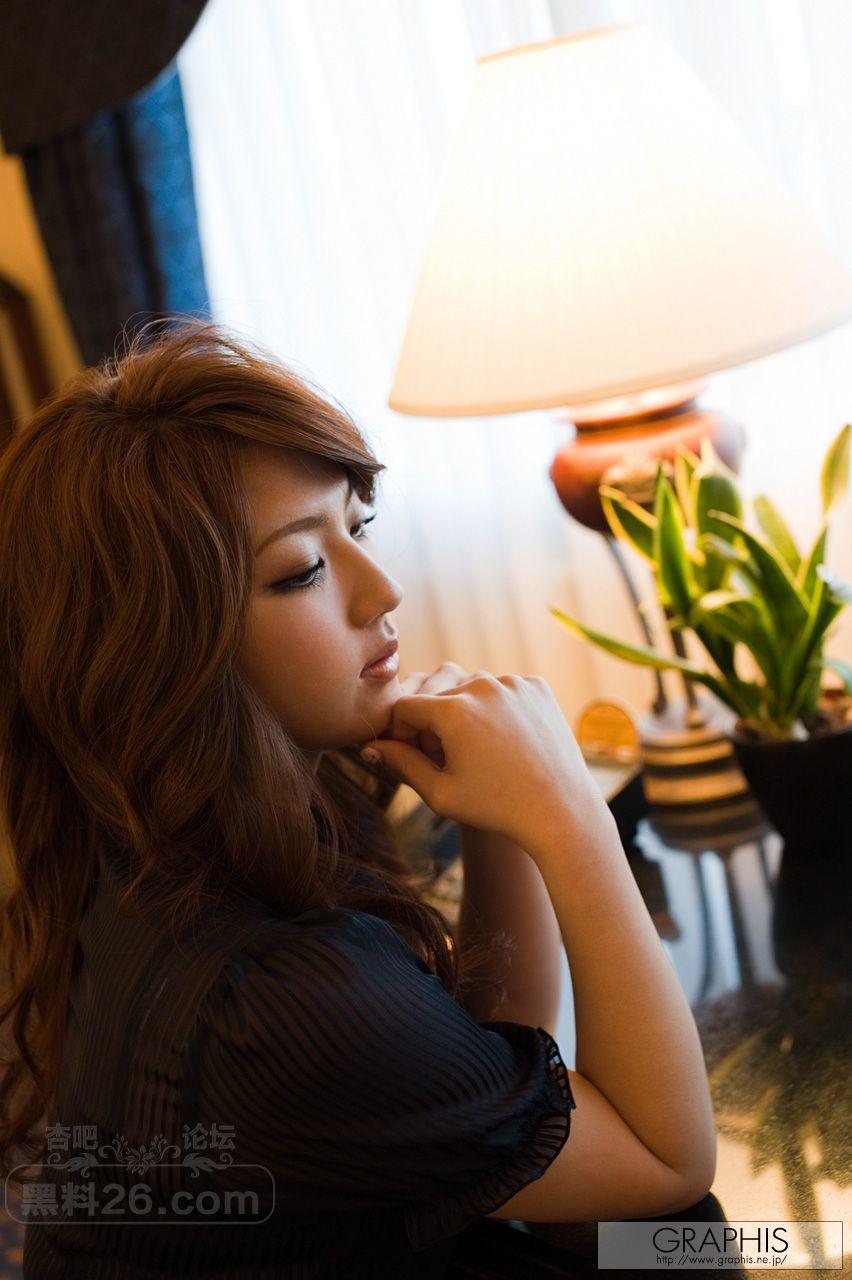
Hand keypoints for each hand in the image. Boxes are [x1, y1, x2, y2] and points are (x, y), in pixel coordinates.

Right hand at [362, 665, 607, 851]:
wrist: (561, 811)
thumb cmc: (496, 808)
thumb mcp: (440, 792)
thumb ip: (401, 764)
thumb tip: (370, 746)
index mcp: (453, 711)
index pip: (404, 707)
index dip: (400, 734)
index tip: (412, 757)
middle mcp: (483, 686)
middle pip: (436, 695)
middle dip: (432, 723)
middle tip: (444, 758)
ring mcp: (513, 683)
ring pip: (470, 689)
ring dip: (464, 713)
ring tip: (476, 751)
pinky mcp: (536, 686)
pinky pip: (502, 690)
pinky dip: (497, 709)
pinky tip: (504, 740)